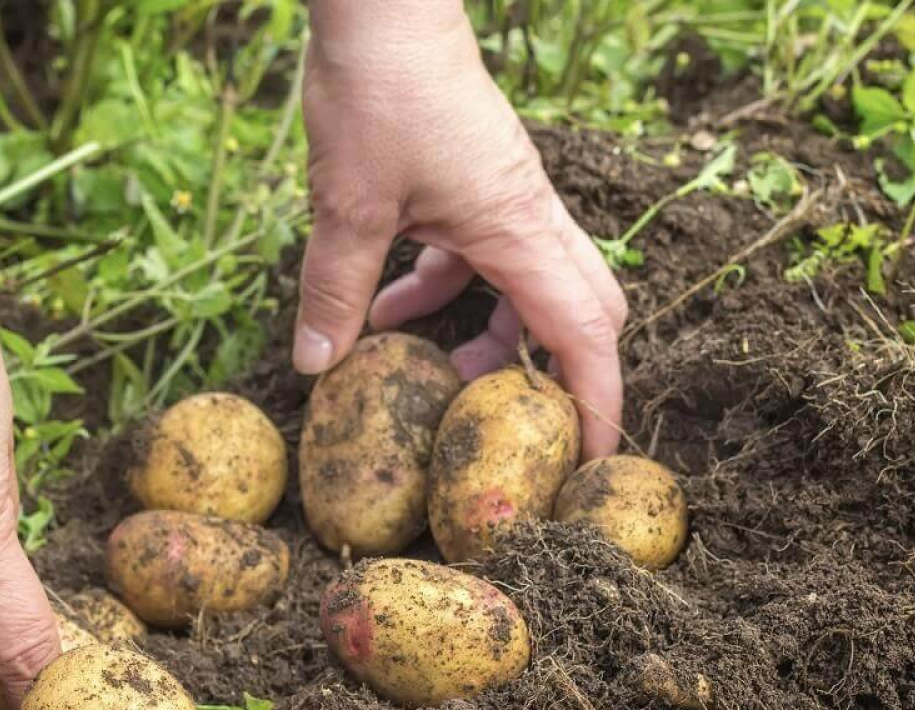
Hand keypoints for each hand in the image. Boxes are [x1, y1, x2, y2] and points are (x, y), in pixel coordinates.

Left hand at [297, 0, 626, 457]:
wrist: (382, 7)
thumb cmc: (380, 93)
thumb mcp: (349, 208)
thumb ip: (336, 293)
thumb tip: (317, 368)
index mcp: (518, 228)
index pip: (584, 332)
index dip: (597, 401)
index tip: (594, 459)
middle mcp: (527, 214)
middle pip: (575, 309)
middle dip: (552, 374)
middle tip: (519, 428)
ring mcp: (502, 196)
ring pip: (521, 284)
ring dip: (483, 334)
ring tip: (425, 374)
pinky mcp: (472, 180)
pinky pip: (475, 254)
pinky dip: (438, 290)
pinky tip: (381, 309)